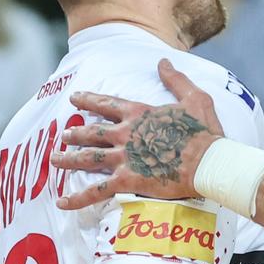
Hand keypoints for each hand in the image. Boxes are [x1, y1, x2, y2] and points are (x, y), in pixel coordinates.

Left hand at [52, 60, 225, 209]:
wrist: (208, 162)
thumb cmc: (204, 132)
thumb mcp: (195, 97)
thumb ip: (175, 79)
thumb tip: (163, 61)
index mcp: (139, 113)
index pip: (107, 104)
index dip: (89, 100)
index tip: (74, 98)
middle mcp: (126, 133)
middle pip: (92, 132)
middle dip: (75, 133)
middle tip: (62, 134)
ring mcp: (124, 157)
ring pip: (88, 158)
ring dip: (69, 159)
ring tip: (55, 159)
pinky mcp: (127, 181)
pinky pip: (97, 190)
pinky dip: (78, 198)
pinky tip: (62, 202)